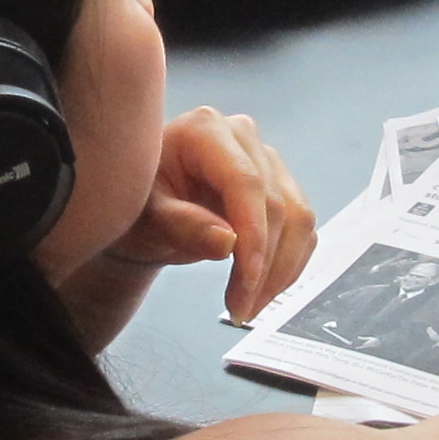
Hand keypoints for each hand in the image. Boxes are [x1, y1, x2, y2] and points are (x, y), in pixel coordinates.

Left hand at [104, 107, 319, 320]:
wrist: (144, 214)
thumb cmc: (136, 207)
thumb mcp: (145, 217)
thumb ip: (181, 225)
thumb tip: (228, 242)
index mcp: (205, 130)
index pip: (245, 183)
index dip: (253, 235)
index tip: (246, 282)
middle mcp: (243, 136)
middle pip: (276, 205)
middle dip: (263, 265)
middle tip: (240, 309)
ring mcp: (266, 160)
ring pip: (298, 219)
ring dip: (281, 271)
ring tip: (249, 307)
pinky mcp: (281, 186)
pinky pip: (302, 229)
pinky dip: (289, 265)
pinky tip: (264, 291)